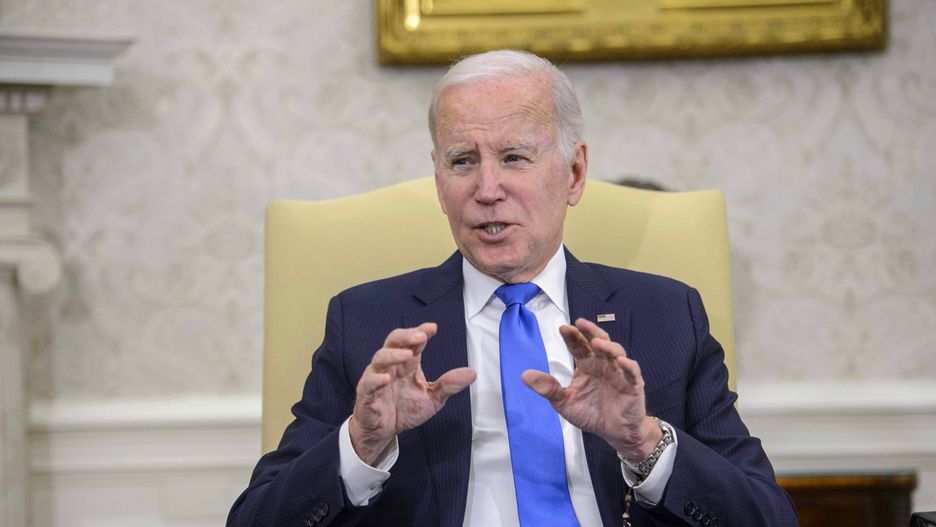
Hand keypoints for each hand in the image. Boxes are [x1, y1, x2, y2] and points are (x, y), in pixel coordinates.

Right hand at [349, 323, 475, 464]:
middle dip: (406, 336)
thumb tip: (472, 373)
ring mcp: (376, 378)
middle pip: (393, 342)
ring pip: (380, 359)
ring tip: (407, 354)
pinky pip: (368, 384)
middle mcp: (390, 366)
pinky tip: (386, 379)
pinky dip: (376, 380)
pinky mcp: (366, 395)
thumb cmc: (404, 410)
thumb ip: (448, 385)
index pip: (412, 342)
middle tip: (420, 337)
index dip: (420, 333)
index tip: (432, 328)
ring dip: (393, 355)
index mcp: (406, 364)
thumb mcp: (432, 399)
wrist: (383, 432)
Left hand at [522, 318, 660, 460]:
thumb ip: (548, 388)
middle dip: (590, 331)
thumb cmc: (591, 414)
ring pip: (616, 352)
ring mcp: (619, 373)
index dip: (572, 337)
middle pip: (598, 342)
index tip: (563, 329)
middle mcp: (603, 365)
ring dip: (607, 346)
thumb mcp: (564, 402)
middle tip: (580, 323)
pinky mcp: (633, 386)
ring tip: (595, 342)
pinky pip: (632, 373)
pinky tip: (621, 361)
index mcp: (587, 365)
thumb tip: (524, 375)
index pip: (579, 346)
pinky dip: (628, 366)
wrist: (614, 433)